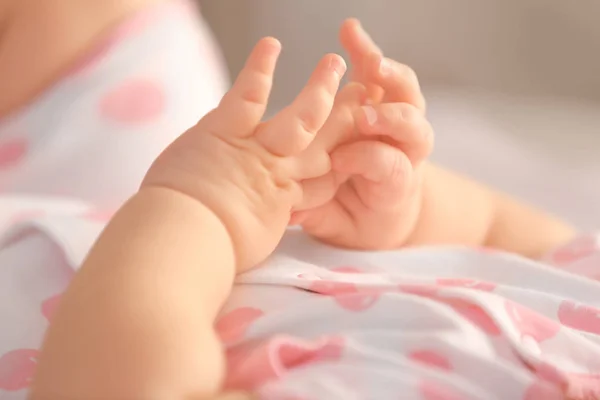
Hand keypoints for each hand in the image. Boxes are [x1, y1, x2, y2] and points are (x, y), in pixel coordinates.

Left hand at [142, 37, 345, 271]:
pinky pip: (250, 95)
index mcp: (286, 201)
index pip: (326, 177)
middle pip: (327, 144)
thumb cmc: (213, 252)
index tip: (360, 142)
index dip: (346, 158)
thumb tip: (263, 220)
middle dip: (348, 120)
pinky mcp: (227, 132)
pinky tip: (271, 45)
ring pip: (302, 117)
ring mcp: (258, 151)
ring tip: (335, 62)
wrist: (187, 244)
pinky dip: (260, 69)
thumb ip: (263, 222)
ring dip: (320, 88)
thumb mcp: (250, 242)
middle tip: (366, 95)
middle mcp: (281, 175)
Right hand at [291, 19, 433, 249]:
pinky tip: (349, 31)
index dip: (366, 159)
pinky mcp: (389, 105)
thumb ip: (319, 216)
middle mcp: (406, 153)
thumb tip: (289, 210)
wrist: (389, 211)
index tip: (338, 161)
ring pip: (406, 96)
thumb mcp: (341, 229)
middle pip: (413, 128)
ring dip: (386, 73)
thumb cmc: (360, 221)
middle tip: (364, 115)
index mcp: (395, 186)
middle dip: (391, 118)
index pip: (388, 165)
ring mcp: (400, 127)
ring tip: (360, 52)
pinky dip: (369, 53)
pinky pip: (385, 76)